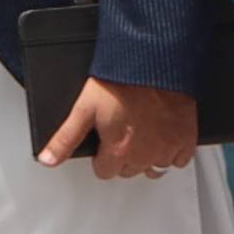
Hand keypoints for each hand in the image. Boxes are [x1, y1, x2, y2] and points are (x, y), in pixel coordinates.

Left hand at [39, 72, 202, 180]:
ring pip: (155, 167)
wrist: (152, 61)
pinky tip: (162, 136)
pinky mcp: (186, 137)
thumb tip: (47, 159)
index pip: (105, 172)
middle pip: (129, 170)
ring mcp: (167, 146)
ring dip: (148, 156)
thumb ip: (65, 138)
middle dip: (123, 156)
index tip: (103, 143)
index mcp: (119, 149)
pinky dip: (173, 152)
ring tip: (141, 134)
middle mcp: (145, 154)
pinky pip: (181, 159)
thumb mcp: (83, 107)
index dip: (101, 157)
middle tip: (121, 132)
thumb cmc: (120, 80)